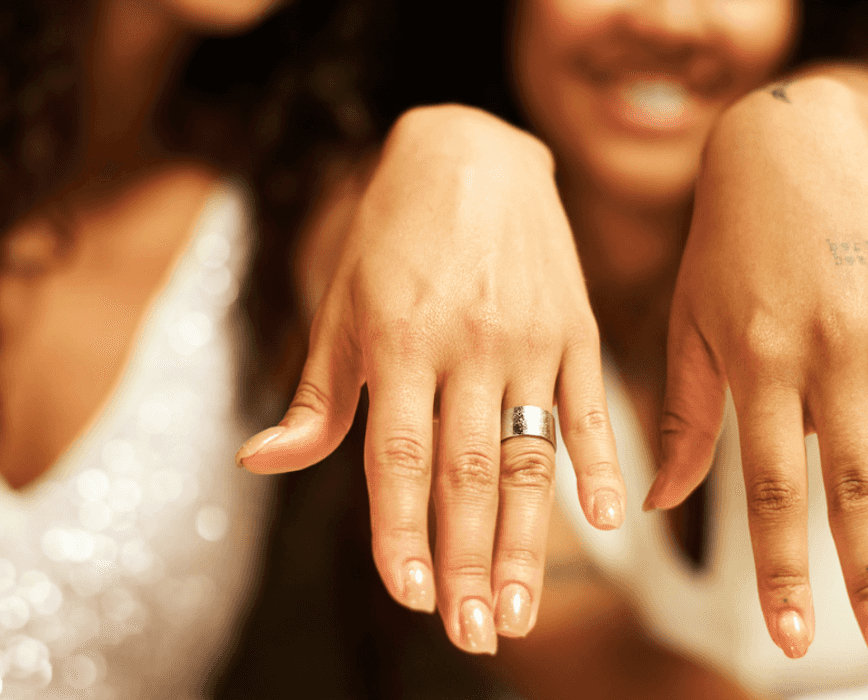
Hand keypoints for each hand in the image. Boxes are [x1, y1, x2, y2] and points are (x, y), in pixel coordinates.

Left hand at [237, 105, 623, 653]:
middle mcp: (467, 345)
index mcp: (399, 342)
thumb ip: (316, 396)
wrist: (472, 152)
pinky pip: (591, 407)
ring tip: (521, 607)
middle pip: (468, 472)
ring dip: (527, 538)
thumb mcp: (341, 306)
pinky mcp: (575, 329)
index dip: (401, 530)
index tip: (408, 594)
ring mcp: (529, 339)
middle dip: (466, 560)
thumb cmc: (392, 237)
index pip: (398, 457)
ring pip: (530, 455)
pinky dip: (601, 465)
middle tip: (473, 632)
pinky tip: (607, 522)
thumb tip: (260, 463)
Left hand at [650, 77, 867, 663]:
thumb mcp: (688, 328)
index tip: (791, 638)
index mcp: (755, 362)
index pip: (767, 488)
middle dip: (867, 572)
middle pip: (850, 482)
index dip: (783, 566)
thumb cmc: (722, 253)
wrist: (785, 147)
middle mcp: (824, 348)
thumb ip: (681, 419)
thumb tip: (654, 506)